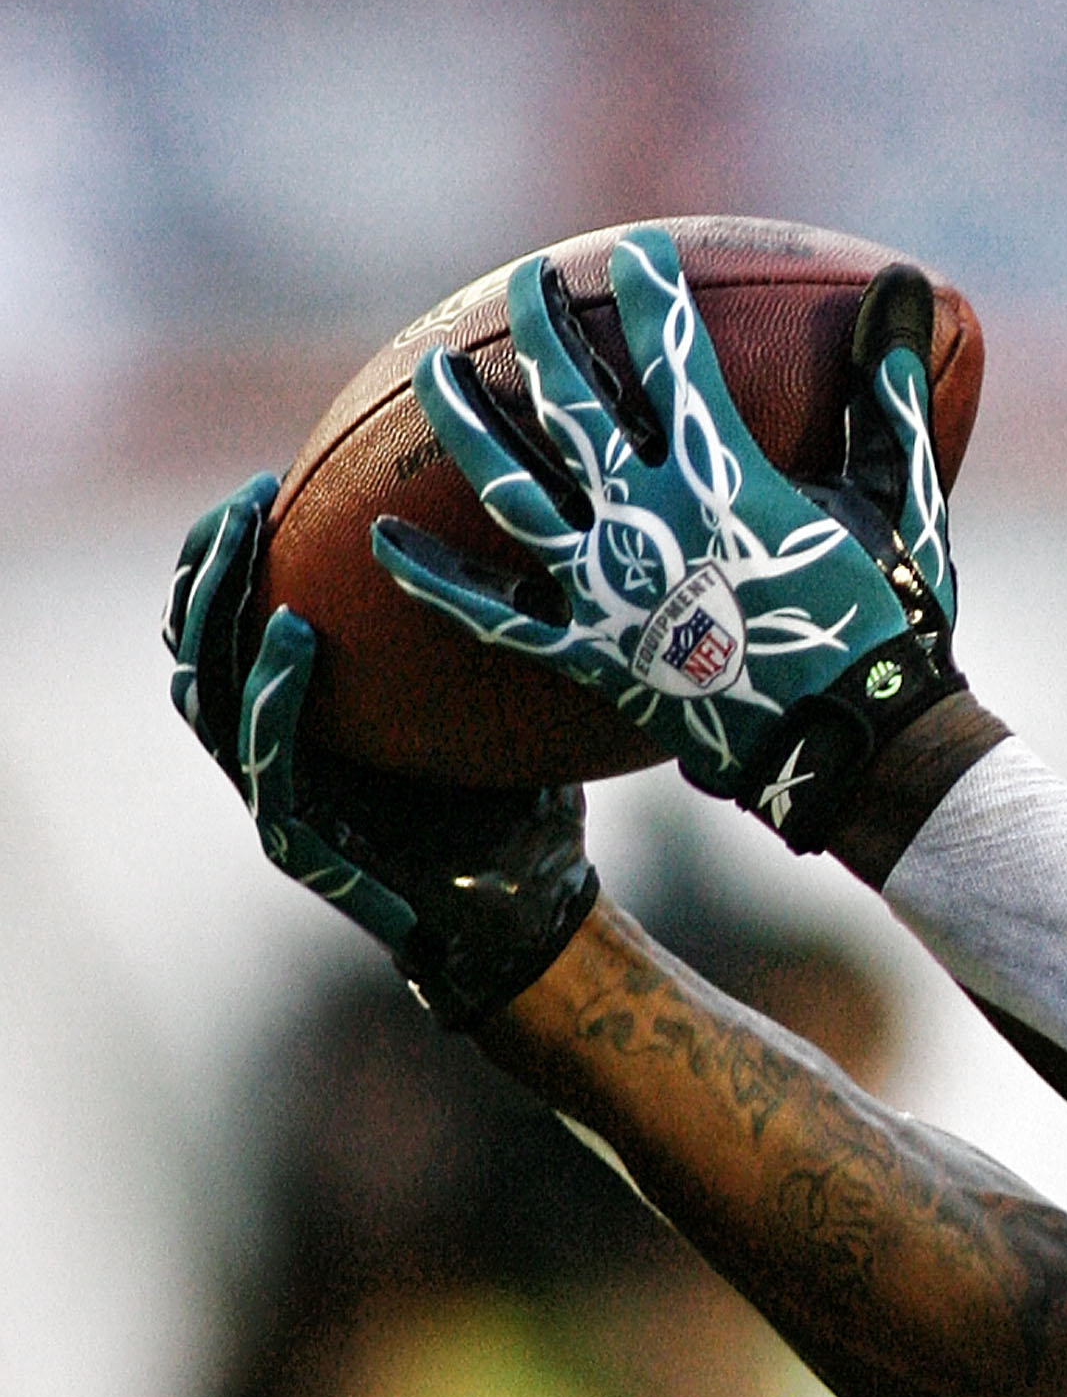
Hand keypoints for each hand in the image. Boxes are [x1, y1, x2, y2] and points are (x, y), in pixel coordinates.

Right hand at [163, 475, 600, 1028]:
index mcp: (309, 717)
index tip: (262, 482)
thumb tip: (535, 530)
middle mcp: (278, 752)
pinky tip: (293, 636)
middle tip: (244, 501)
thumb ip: (488, 630)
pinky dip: (272, 695)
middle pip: (201, 645)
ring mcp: (279, 798)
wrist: (526, 914)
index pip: (237, 623)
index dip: (230, 554)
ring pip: (211, 696)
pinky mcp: (298, 843)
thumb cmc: (516, 804)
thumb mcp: (498, 701)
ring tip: (249, 549)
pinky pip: (268, 759)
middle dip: (207, 567)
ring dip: (223, 614)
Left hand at [372, 227, 961, 847]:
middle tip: (528, 282)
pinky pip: (493, 612)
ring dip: (469, 421)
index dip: (654, 295)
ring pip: (512, 486)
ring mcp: (607, 586)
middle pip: (573, 401)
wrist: (854, 745)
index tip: (638, 251)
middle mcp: (648, 518)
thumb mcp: (899, 501)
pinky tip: (383, 541)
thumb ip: (892, 394)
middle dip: (545, 327)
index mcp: (725, 475)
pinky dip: (435, 579)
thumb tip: (907, 287)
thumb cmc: (886, 623)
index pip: (676, 358)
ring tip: (436, 370)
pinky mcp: (586, 652)